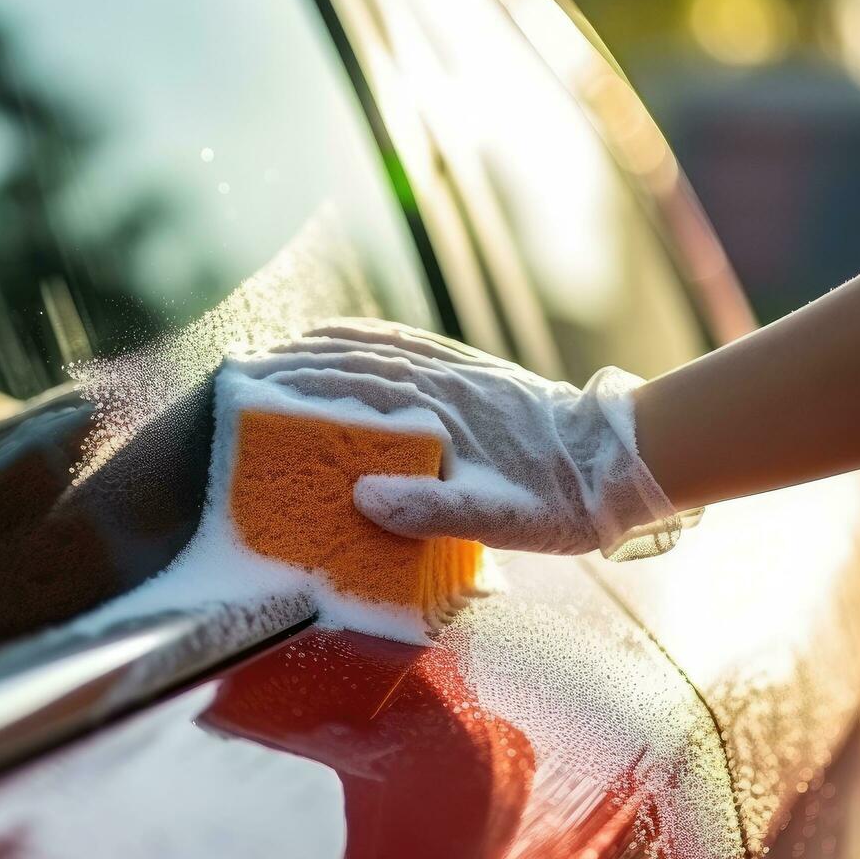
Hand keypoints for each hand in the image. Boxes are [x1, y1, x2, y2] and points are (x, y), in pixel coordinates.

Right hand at [232, 318, 684, 556]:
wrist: (617, 462)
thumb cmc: (557, 500)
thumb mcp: (499, 521)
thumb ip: (432, 510)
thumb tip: (362, 498)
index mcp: (441, 416)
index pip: (354, 393)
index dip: (298, 390)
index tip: (249, 391)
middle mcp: (442, 383)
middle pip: (355, 365)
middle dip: (296, 367)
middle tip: (243, 373)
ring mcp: (456, 372)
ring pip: (377, 348)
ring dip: (323, 348)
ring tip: (276, 353)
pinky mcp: (471, 370)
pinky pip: (407, 344)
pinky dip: (366, 337)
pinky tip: (343, 338)